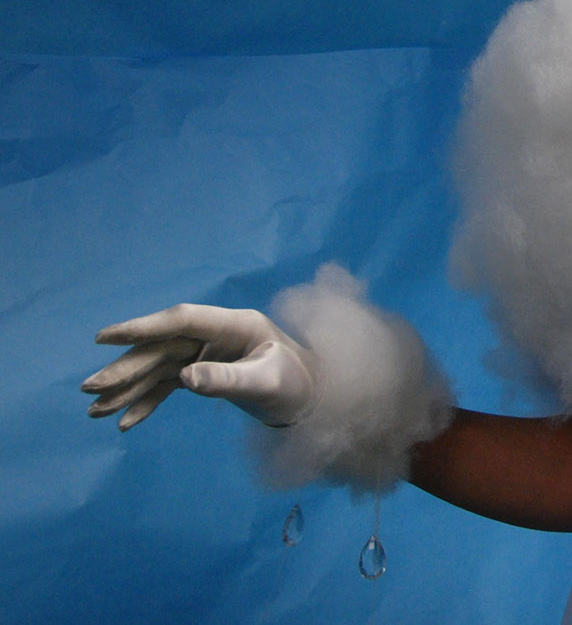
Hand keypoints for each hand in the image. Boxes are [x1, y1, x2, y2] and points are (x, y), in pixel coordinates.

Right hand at [84, 304, 318, 429]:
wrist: (312, 400)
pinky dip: (146, 402)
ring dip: (127, 388)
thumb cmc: (297, 385)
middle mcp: (216, 336)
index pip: (182, 320)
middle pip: (161, 348)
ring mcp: (207, 354)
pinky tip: (124, 422)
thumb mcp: (266, 383)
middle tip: (89, 389)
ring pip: (157, 368)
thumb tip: (186, 378)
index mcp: (236, 325)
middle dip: (125, 368)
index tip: (105, 336)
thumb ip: (227, 379)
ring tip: (95, 411)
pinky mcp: (202, 373)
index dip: (143, 326)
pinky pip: (166, 386)